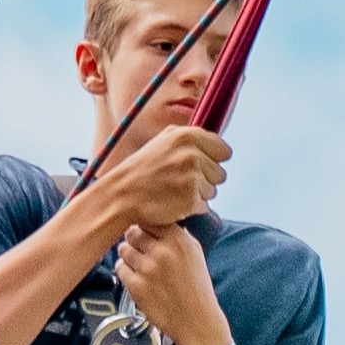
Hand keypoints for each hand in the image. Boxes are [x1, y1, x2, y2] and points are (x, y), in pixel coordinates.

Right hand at [92, 123, 227, 228]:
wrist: (120, 196)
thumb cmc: (139, 171)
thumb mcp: (160, 142)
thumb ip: (188, 138)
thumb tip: (215, 141)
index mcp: (187, 136)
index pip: (224, 151)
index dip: (211, 160)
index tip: (194, 165)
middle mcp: (192, 154)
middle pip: (219, 173)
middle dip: (204, 179)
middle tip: (177, 180)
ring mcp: (192, 177)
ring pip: (212, 190)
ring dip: (197, 194)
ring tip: (173, 190)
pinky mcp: (190, 199)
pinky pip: (204, 206)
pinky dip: (190, 207)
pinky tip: (172, 202)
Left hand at [115, 223, 227, 344]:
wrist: (196, 319)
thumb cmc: (195, 287)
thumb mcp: (194, 252)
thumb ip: (175, 234)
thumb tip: (156, 218)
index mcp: (179, 240)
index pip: (149, 219)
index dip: (145, 226)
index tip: (146, 232)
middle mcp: (163, 252)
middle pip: (132, 232)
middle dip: (135, 241)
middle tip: (143, 251)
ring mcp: (148, 268)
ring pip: (123, 249)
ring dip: (129, 256)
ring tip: (144, 267)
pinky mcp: (136, 285)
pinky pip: (119, 268)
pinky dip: (126, 273)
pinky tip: (141, 280)